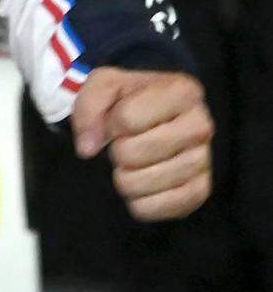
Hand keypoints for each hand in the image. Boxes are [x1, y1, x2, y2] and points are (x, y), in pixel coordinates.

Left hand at [72, 68, 212, 220]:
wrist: (150, 117)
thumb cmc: (129, 98)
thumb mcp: (105, 84)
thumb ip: (89, 106)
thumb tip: (88, 148)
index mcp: (182, 91)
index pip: (126, 119)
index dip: (108, 123)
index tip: (114, 119)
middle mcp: (200, 125)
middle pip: (131, 153)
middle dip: (116, 151)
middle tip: (123, 144)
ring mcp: (203, 159)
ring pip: (142, 182)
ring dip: (124, 177)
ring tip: (131, 163)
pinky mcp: (201, 190)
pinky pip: (160, 207)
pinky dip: (140, 202)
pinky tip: (140, 185)